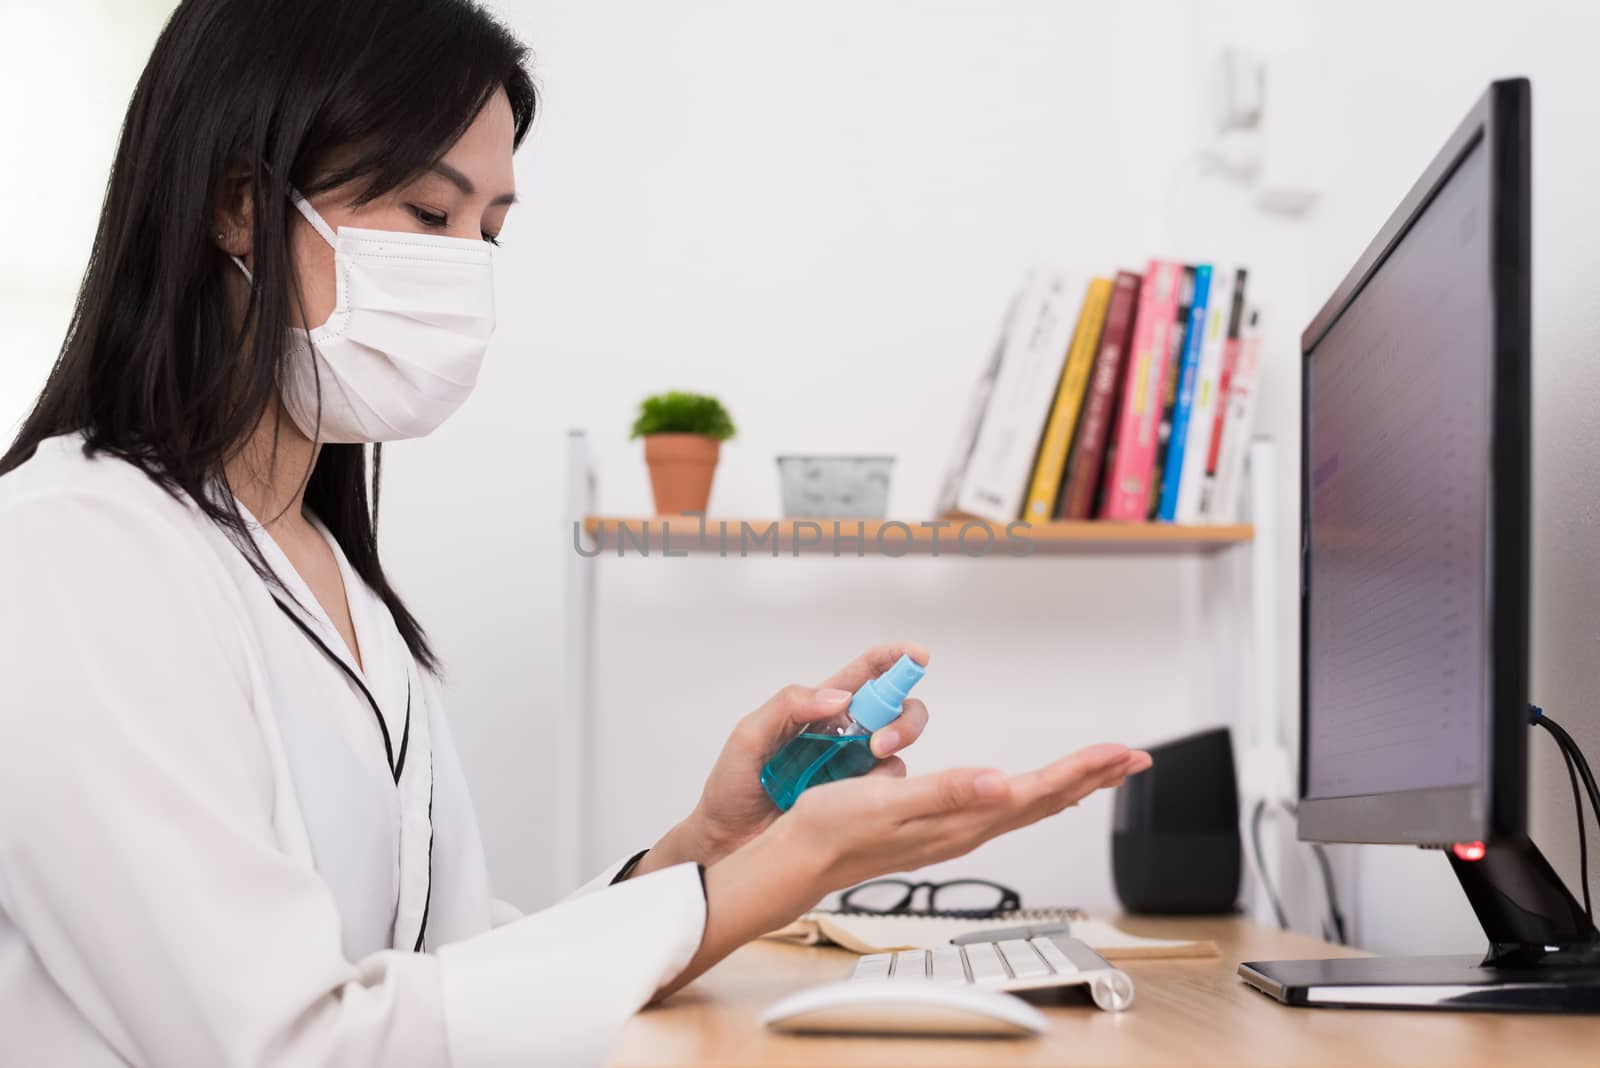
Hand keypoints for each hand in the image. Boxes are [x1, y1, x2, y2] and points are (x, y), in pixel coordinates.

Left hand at [632, 642, 930, 876]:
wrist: (725, 844)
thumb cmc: (732, 789)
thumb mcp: (749, 736)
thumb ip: (787, 706)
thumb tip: (839, 697)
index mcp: (817, 710)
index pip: (864, 675)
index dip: (894, 660)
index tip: (917, 656)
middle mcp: (843, 736)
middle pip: (896, 710)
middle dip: (905, 716)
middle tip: (883, 740)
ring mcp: (853, 770)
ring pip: (899, 749)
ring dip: (897, 749)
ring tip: (873, 762)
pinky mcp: (857, 803)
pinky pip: (890, 790)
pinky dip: (888, 788)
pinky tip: (863, 796)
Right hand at [784, 742, 1151, 891]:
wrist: (801, 859)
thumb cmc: (835, 829)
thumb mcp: (886, 803)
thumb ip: (945, 792)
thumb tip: (999, 783)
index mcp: (960, 819)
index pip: (1036, 792)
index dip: (1082, 770)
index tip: (1120, 753)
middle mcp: (966, 828)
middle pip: (1045, 801)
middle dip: (1093, 777)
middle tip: (1134, 759)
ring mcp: (955, 831)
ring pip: (1028, 807)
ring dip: (1069, 785)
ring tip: (1102, 771)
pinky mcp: (941, 829)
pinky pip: (1004, 810)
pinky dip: (1034, 795)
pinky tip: (1030, 791)